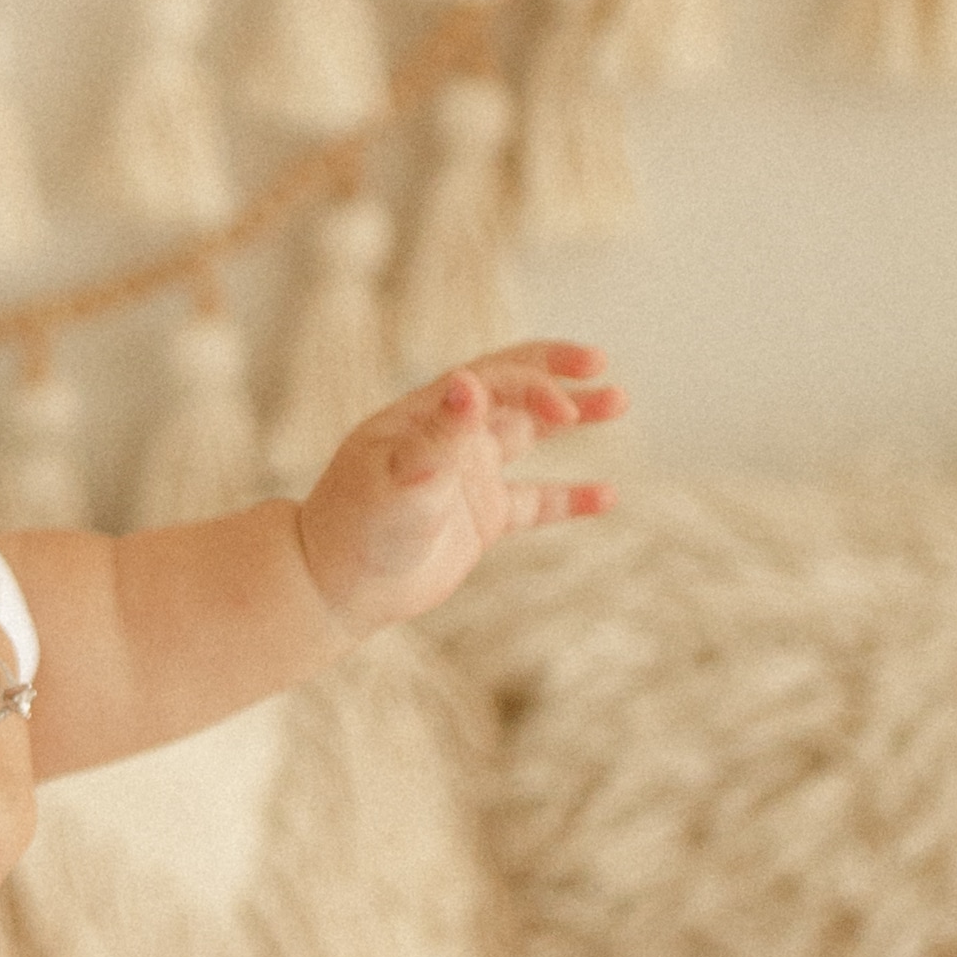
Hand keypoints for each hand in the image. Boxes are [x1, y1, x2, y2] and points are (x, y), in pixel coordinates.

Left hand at [296, 343, 624, 636]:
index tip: (564, 409)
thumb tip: (469, 382)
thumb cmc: (359, 526)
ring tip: (618, 402)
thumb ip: (441, 434)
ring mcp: (466, 476)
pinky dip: (570, 498)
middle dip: (559, 377)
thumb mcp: (402, 477)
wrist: (337, 587)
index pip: (492, 378)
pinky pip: (535, 502)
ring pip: (530, 435)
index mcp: (426, 415)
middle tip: (603, 368)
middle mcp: (450, 437)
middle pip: (514, 391)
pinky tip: (607, 496)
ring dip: (571, 417)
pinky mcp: (479, 518)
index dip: (534, 382)